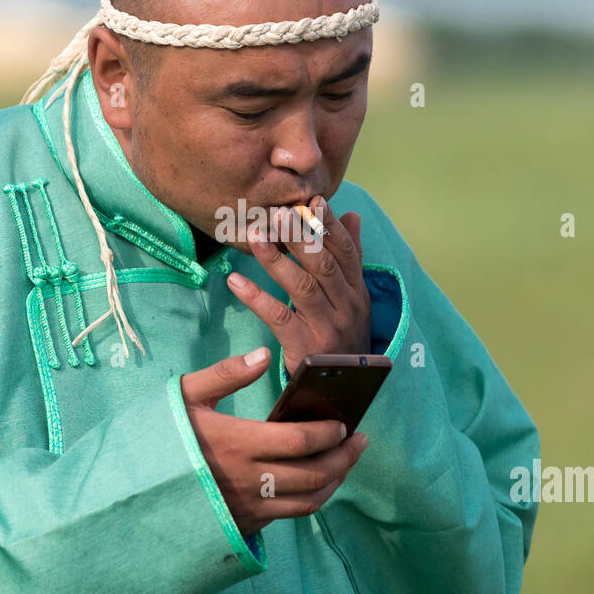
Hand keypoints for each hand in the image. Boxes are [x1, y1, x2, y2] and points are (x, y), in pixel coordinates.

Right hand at [180, 347, 368, 534]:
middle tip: (360, 441)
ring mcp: (248, 507)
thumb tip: (263, 355)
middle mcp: (249, 480)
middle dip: (346, 457)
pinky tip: (317, 481)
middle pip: (315, 475)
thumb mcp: (186, 396)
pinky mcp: (245, 523)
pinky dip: (312, 498)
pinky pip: (289, 515)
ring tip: (346, 461)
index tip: (344, 423)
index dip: (331, 433)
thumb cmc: (164, 435)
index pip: (301, 442)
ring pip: (309, 501)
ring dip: (336, 481)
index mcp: (237, 444)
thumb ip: (226, 374)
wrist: (136, 488)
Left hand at [226, 195, 369, 378]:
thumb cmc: (342, 336)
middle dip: (300, 236)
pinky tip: (235, 281)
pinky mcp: (305, 348)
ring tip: (254, 237)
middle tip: (277, 213)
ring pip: (302, 287)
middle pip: (323, 265)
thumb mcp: (353, 299)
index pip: (347, 251)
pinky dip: (256, 297)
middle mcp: (347, 307)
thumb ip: (350, 257)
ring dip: (276, 260)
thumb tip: (351, 214)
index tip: (312, 200)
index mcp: (358, 291)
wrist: (343, 393)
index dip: (330, 225)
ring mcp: (327, 328)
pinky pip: (278, 317)